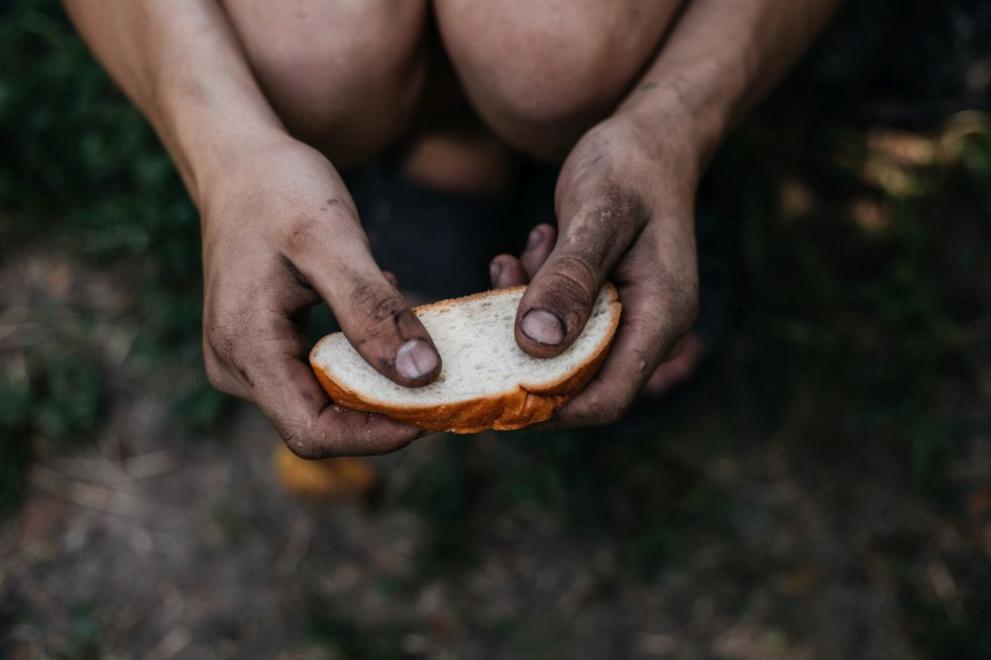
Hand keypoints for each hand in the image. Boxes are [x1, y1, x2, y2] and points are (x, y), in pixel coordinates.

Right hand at [199, 137, 440, 455]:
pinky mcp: (259, 348)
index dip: (378, 435)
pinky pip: (315, 378)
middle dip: (382, 416)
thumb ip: (374, 310)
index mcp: (245, 346)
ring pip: (319, 405)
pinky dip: (358, 366)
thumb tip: (422, 376)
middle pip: (318, 426)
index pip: (313, 431)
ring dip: (374, 390)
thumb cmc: (279, 188)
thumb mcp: (331, 240)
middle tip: (443, 389)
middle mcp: (235, 367)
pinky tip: (384, 332)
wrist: (237, 161)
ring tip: (423, 359)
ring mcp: (243, 360)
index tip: (437, 412)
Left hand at [492, 115, 699, 424]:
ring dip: (527, 313)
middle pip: (578, 380)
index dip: (549, 407)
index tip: (490, 386)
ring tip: (521, 256)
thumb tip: (536, 345)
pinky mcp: (608, 306)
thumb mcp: (597, 213)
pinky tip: (531, 250)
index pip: (606, 399)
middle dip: (527, 348)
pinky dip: (536, 296)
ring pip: (563, 349)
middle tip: (502, 287)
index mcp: (662, 317)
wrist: (651, 138)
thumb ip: (570, 277)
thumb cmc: (629, 167)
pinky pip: (562, 323)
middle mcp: (651, 329)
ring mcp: (630, 319)